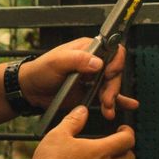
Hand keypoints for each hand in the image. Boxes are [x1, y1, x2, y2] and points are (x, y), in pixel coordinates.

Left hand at [19, 38, 138, 120]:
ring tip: (107, 109)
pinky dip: (119, 101)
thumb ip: (77, 59)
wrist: (31, 91)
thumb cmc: (40, 71)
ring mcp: (94, 78)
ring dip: (113, 98)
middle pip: (115, 71)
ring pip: (113, 85)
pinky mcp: (92, 92)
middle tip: (106, 99)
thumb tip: (97, 62)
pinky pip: (108, 95)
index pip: (113, 50)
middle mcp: (94, 62)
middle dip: (113, 87)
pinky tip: (128, 105)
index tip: (110, 74)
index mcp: (89, 49)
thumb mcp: (57, 61)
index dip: (115, 62)